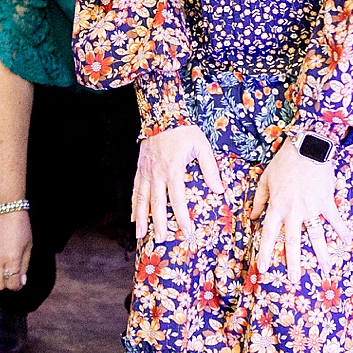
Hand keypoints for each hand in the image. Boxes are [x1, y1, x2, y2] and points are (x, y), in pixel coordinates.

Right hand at [0, 208, 32, 290]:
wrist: (2, 207)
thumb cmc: (19, 225)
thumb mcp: (28, 245)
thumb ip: (24, 265)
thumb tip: (22, 281)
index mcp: (12, 259)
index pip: (12, 285)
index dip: (17, 286)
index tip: (19, 282)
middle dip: (6, 284)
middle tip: (10, 277)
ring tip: (0, 271)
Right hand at [133, 124, 223, 245]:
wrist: (163, 112)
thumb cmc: (185, 130)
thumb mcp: (202, 146)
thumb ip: (210, 169)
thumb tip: (219, 190)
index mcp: (173, 168)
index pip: (178, 198)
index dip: (182, 216)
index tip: (187, 231)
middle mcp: (156, 172)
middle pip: (156, 203)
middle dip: (158, 223)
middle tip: (161, 239)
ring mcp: (146, 171)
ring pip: (141, 199)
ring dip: (141, 218)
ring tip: (140, 235)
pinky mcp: (140, 168)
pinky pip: (135, 189)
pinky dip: (134, 205)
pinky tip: (133, 217)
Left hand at [249, 135, 348, 285]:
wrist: (307, 147)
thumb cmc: (284, 162)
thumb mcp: (266, 179)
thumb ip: (259, 200)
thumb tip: (251, 217)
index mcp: (277, 206)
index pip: (268, 234)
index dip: (265, 252)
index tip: (262, 268)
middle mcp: (293, 211)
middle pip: (292, 241)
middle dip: (293, 262)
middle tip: (294, 280)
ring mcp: (311, 208)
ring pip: (316, 235)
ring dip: (321, 254)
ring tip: (326, 270)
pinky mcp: (327, 202)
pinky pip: (335, 219)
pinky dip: (341, 230)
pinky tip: (347, 243)